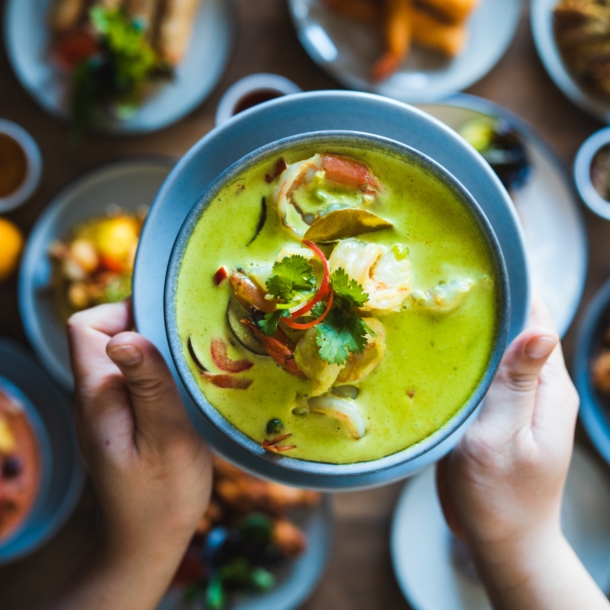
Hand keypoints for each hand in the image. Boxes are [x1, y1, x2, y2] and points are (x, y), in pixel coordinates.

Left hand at [54, 301, 210, 609]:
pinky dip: (162, 371)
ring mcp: (109, 408)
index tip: (164, 322)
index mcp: (97, 395)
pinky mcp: (125, 417)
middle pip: (107, 336)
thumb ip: (148, 385)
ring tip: (197, 361)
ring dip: (159, 350)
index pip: (85, 327)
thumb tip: (123, 336)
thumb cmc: (162, 494)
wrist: (149, 540)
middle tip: (192, 341)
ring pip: (126, 356)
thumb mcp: (165, 437)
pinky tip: (190, 385)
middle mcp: (96, 396)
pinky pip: (138, 378)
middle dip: (148, 327)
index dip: (120, 312)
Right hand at [436, 296, 608, 609]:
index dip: (513, 287)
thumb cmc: (500, 498)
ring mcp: (512, 399)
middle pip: (512, 329)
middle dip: (483, 304)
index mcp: (547, 389)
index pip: (537, 320)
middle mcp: (534, 387)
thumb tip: (542, 329)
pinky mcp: (492, 412)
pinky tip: (429, 350)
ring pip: (492, 350)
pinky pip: (478, 373)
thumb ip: (518, 385)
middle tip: (435, 282)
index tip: (477, 262)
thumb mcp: (504, 440)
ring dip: (468, 330)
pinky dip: (458, 357)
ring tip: (425, 307)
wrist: (501, 542)